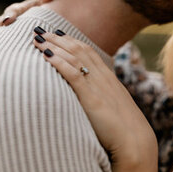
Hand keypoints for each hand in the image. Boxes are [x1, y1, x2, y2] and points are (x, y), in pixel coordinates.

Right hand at [0, 0, 52, 38]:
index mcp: (19, 9)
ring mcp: (4, 25)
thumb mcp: (42, 5)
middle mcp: (8, 16)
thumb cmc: (40, 10)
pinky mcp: (3, 33)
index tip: (7, 21)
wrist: (35, 12)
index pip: (14, 11)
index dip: (10, 15)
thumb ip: (43, 1)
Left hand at [32, 28, 157, 171]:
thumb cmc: (123, 129)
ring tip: (37, 39)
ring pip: (73, 57)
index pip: (88, 52)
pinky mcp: (90, 97)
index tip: (58, 34)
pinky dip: (58, 62)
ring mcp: (97, 85)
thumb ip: (102, 98)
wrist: (134, 140)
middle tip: (41, 31)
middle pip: (78, 50)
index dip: (72, 41)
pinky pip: (72, 73)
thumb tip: (92, 98)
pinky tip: (46, 55)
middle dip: (58, 39)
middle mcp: (102, 77)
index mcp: (108, 78)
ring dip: (54, 46)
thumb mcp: (114, 107)